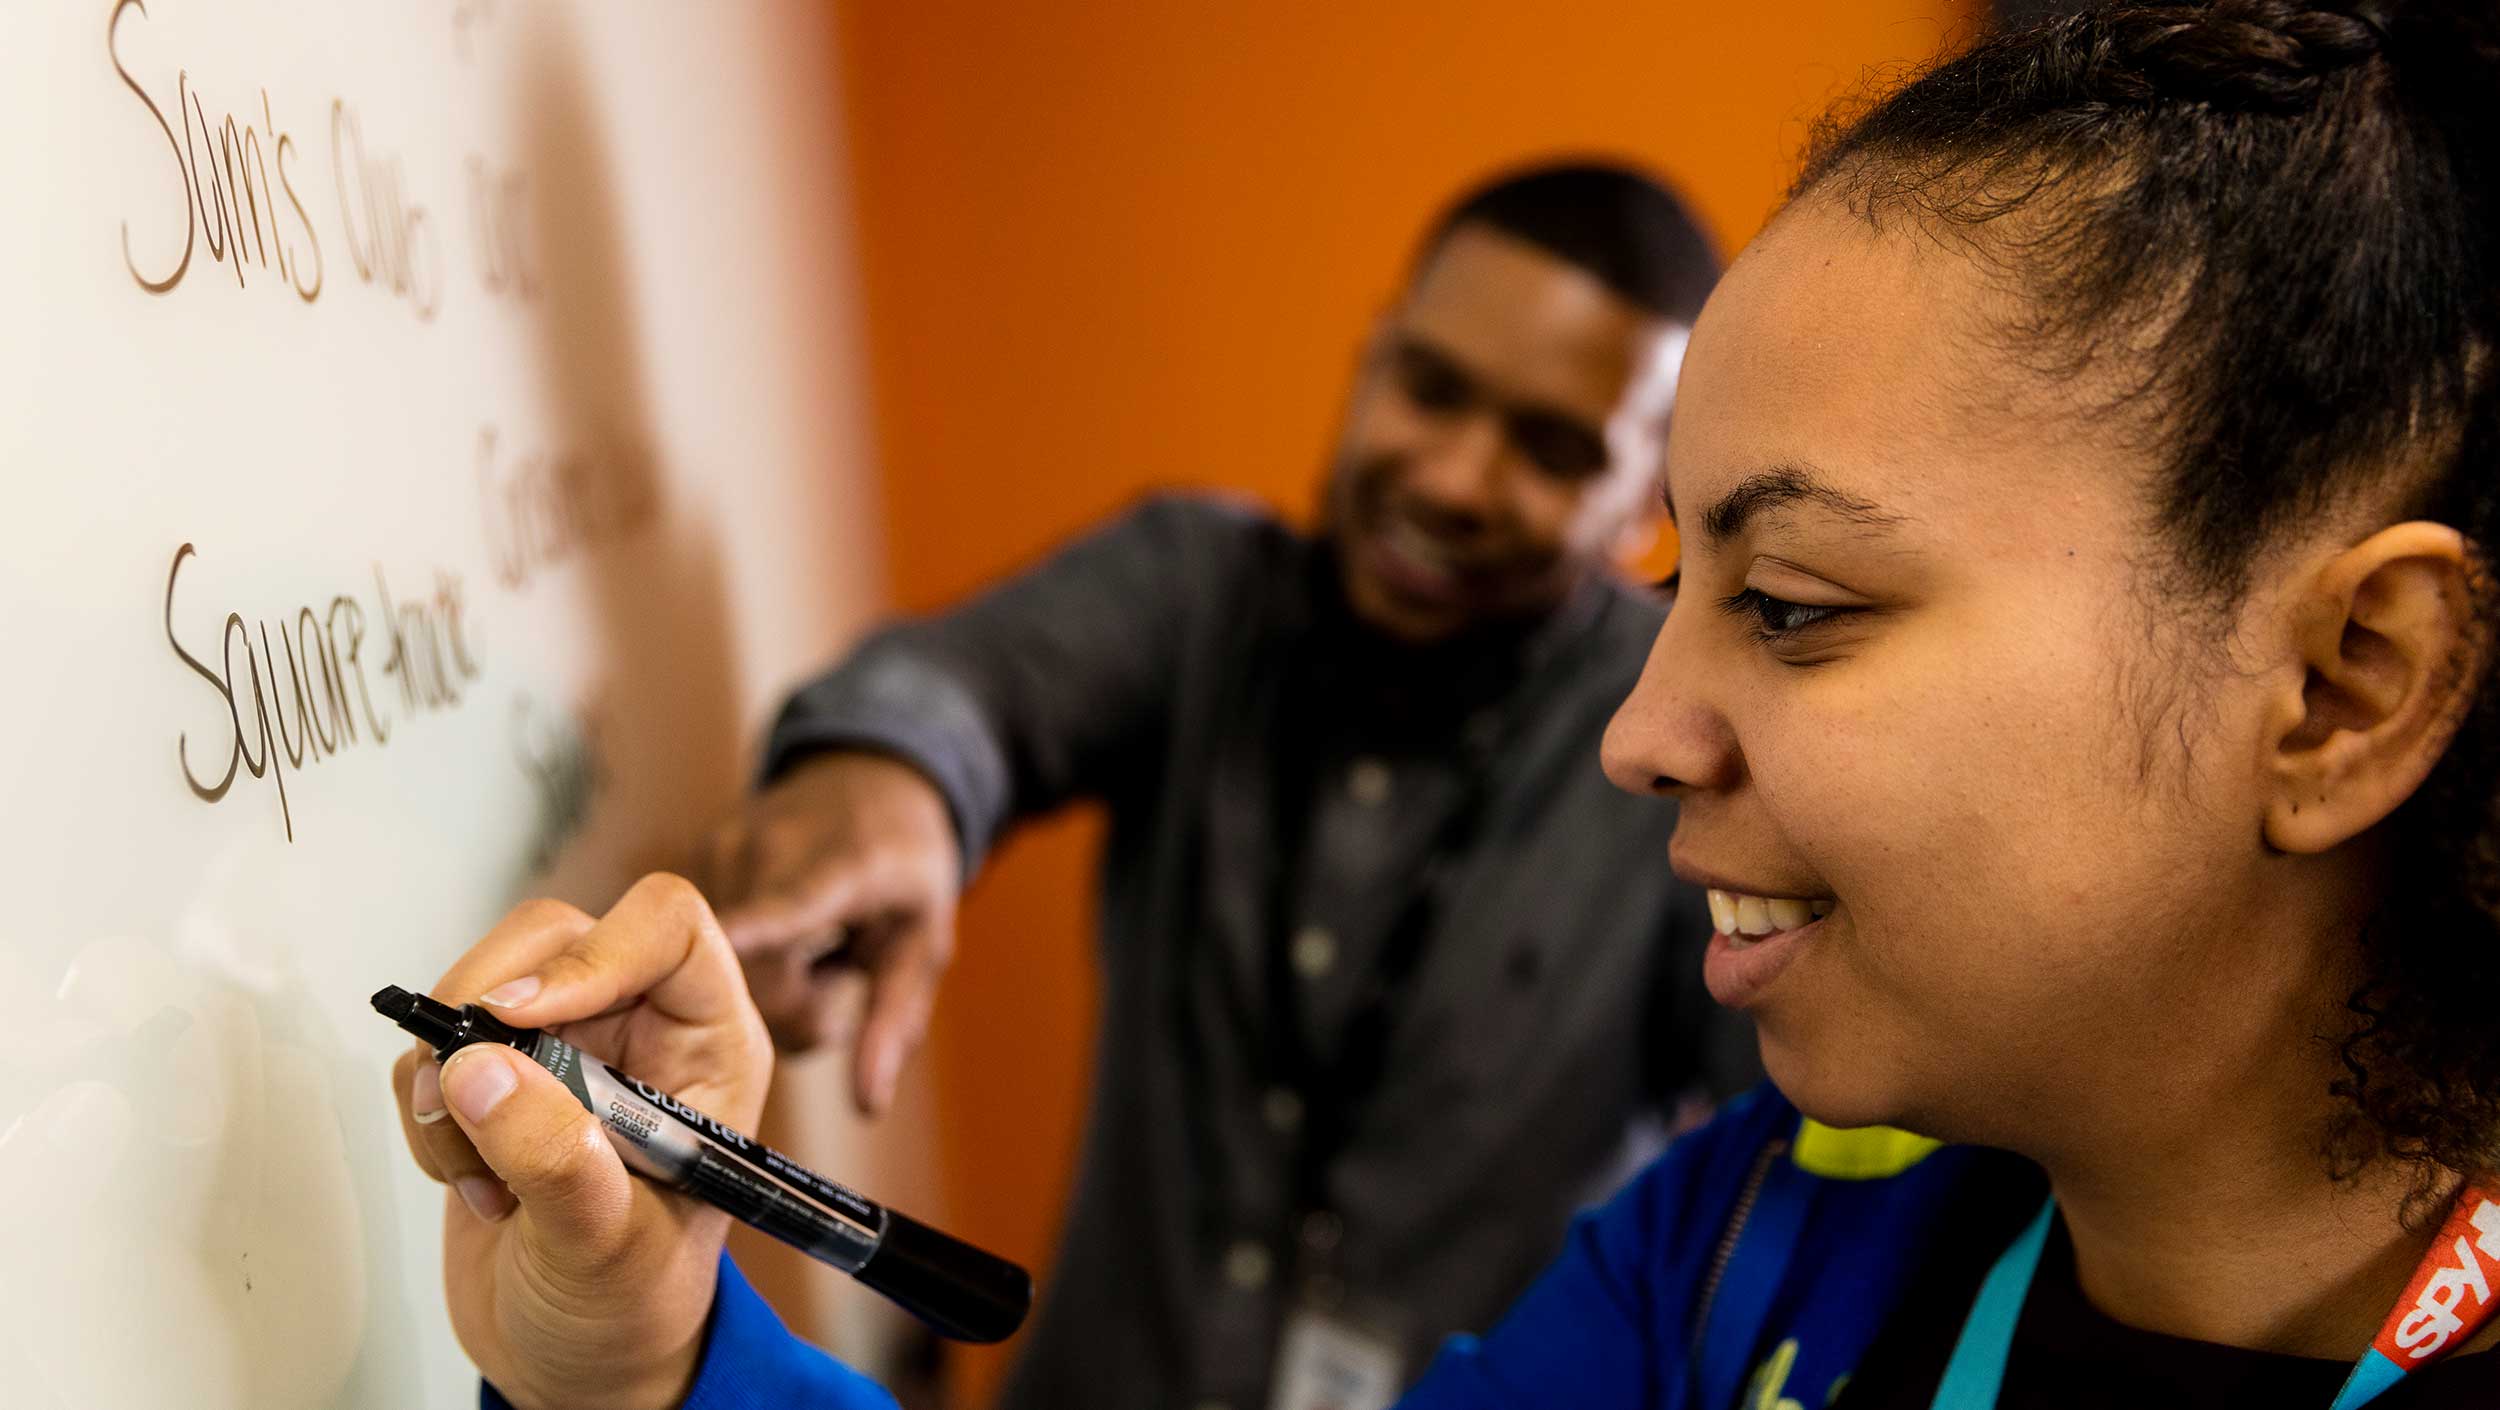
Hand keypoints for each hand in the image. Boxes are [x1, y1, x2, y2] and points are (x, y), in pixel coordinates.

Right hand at [389, 873, 773, 1409]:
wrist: (576, 1359)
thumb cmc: (631, 1308)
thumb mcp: (609, 1247)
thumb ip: (557, 1159)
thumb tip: (482, 1068)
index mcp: (709, 1042)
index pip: (664, 925)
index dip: (588, 953)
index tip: (515, 1017)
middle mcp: (641, 1027)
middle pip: (553, 936)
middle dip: (489, 1015)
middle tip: (467, 1100)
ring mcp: (566, 1047)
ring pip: (481, 984)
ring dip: (453, 1076)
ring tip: (488, 1177)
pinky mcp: (499, 1077)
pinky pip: (437, 1047)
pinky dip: (431, 1113)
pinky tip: (475, 1183)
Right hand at [699, 751, 960, 1112]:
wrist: (871, 774)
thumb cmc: (906, 862)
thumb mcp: (922, 940)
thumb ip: (893, 1019)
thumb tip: (868, 1106)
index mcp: (842, 866)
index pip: (791, 905)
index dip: (754, 930)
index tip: (717, 946)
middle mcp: (770, 850)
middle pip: (747, 977)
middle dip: (788, 1008)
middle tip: (832, 980)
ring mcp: (722, 848)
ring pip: (712, 968)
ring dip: (759, 987)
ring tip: (808, 951)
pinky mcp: (691, 855)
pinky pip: (694, 944)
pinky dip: (732, 959)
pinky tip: (772, 939)